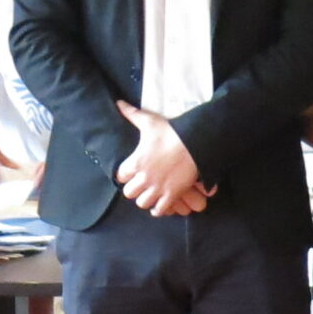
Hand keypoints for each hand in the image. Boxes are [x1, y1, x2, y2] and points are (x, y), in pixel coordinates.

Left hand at [116, 101, 211, 215]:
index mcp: (135, 162)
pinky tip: (161, 203)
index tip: (132, 172)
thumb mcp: (149, 122)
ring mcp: (157, 188)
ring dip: (145, 199)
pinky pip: (159, 210)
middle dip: (134, 189)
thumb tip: (118, 104)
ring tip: (151, 194)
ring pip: (142, 203)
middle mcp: (143, 178)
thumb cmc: (171, 132)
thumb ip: (132, 115)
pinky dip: (159, 209)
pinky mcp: (171, 195)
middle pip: (129, 193)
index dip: (125, 174)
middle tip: (142, 184)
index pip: (120, 176)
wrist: (194, 144)